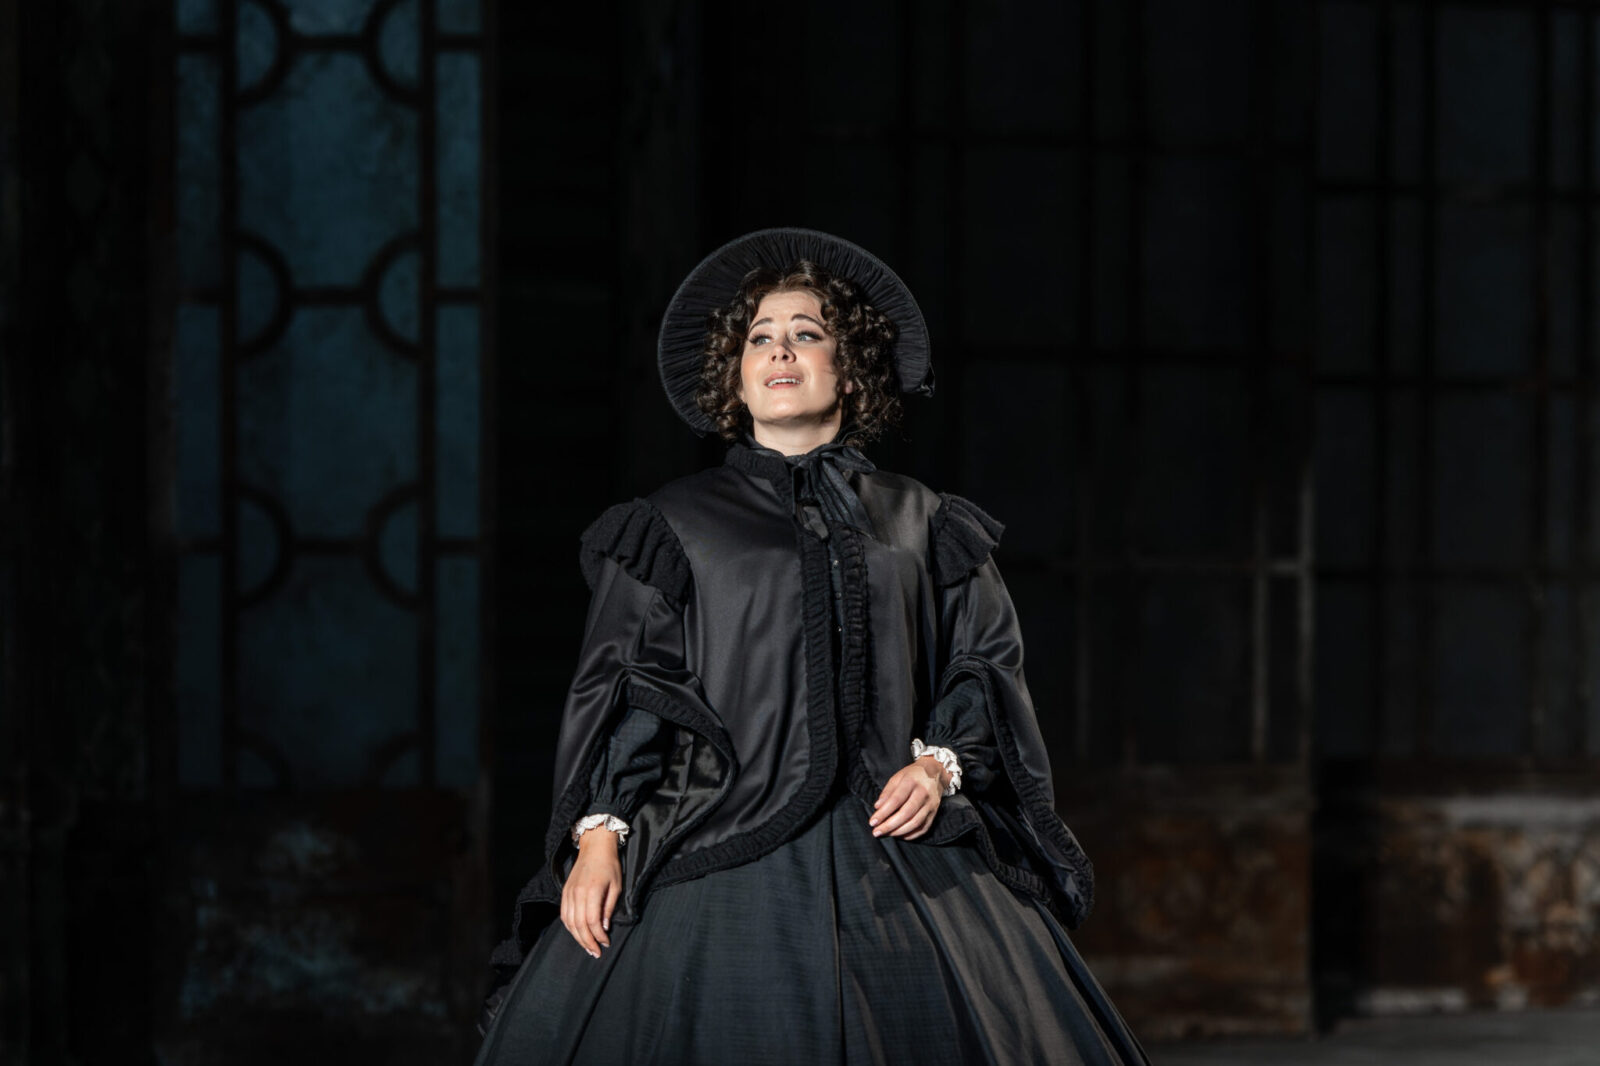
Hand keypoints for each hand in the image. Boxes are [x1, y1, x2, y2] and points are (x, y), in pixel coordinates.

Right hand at [560, 828, 620, 957]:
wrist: (595, 847)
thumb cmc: (609, 866)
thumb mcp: (616, 886)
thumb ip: (609, 907)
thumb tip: (604, 928)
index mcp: (592, 890)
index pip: (592, 920)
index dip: (598, 935)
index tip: (606, 943)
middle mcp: (577, 893)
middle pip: (579, 924)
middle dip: (587, 942)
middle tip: (596, 953)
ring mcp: (568, 892)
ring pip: (569, 922)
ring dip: (578, 938)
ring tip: (587, 948)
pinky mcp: (565, 892)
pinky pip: (564, 914)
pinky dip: (569, 927)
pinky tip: (577, 934)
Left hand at [870, 757, 948, 839]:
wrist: (935, 773)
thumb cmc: (912, 775)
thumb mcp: (897, 777)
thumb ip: (887, 792)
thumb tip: (877, 807)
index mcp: (911, 782)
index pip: (896, 800)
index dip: (883, 813)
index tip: (872, 822)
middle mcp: (923, 793)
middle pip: (906, 813)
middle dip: (889, 825)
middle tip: (876, 832)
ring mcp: (930, 804)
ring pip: (915, 822)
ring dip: (899, 831)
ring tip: (886, 834)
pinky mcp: (934, 813)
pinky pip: (923, 828)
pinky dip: (911, 834)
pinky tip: (900, 835)